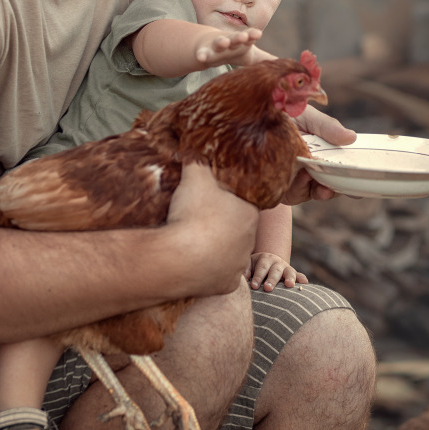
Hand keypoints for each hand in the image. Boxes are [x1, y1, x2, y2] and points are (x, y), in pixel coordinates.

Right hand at [166, 163, 258, 296]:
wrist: (179, 258)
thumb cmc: (192, 214)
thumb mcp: (194, 175)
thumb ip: (198, 159)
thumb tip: (194, 144)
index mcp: (249, 213)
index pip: (245, 203)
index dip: (230, 199)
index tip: (214, 198)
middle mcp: (250, 241)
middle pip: (238, 228)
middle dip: (223, 223)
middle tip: (202, 217)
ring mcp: (238, 265)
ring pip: (230, 253)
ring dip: (216, 247)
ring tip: (195, 240)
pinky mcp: (226, 285)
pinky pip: (218, 275)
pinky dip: (208, 270)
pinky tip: (195, 261)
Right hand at [194, 27, 261, 66]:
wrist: (211, 45)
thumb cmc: (235, 50)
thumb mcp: (251, 57)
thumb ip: (267, 60)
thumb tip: (287, 68)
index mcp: (242, 41)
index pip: (249, 37)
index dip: (252, 35)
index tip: (257, 34)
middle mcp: (230, 41)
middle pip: (235, 38)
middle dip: (239, 37)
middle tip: (243, 36)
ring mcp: (216, 45)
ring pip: (219, 42)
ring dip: (221, 42)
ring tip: (223, 43)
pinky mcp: (205, 51)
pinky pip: (203, 53)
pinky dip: (201, 55)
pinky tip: (200, 58)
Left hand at [245, 251, 308, 291]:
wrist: (268, 261)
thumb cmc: (255, 267)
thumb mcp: (249, 265)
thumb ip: (246, 270)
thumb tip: (244, 278)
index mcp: (264, 259)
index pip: (261, 268)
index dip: (258, 277)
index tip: (253, 286)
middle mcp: (277, 262)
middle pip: (275, 270)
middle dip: (271, 279)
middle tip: (267, 288)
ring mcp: (286, 268)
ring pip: (289, 272)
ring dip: (290, 278)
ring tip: (289, 285)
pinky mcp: (293, 274)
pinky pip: (299, 276)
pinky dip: (302, 279)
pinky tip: (305, 283)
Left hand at [288, 105, 356, 202]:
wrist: (248, 123)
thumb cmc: (281, 114)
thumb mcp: (306, 115)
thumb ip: (326, 126)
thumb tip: (351, 137)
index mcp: (326, 147)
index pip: (345, 162)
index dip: (356, 171)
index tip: (365, 176)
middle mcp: (316, 165)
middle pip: (336, 182)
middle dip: (342, 186)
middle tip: (346, 187)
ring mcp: (301, 178)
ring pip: (319, 190)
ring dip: (321, 187)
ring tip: (314, 176)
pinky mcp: (285, 188)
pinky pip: (298, 194)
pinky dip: (301, 187)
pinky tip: (301, 177)